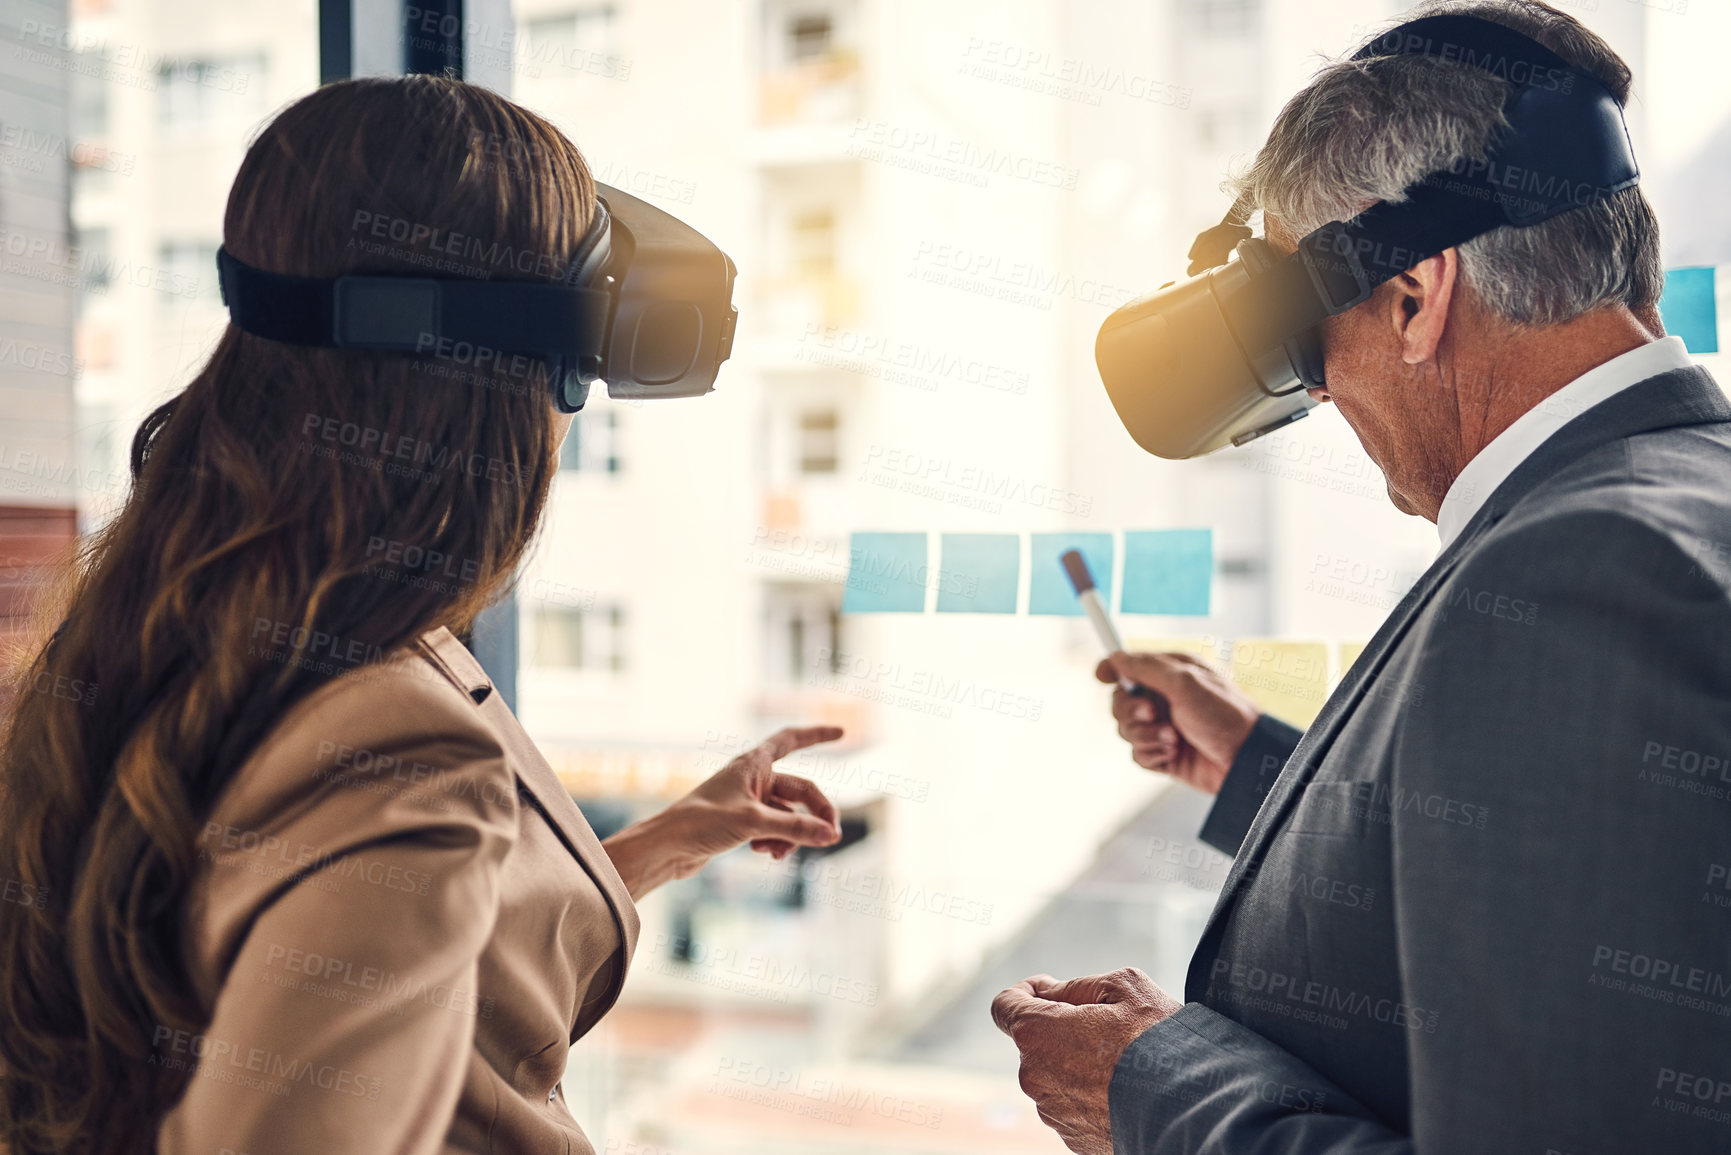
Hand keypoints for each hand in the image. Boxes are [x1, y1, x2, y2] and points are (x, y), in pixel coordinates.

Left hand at [602, 726, 843, 899]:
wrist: (666, 847)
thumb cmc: (701, 823)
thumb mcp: (754, 824)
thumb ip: (795, 828)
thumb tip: (831, 835)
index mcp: (753, 764)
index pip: (791, 739)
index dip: (817, 734)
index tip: (841, 731)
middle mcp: (752, 778)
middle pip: (800, 791)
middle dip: (815, 814)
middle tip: (831, 837)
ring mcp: (748, 801)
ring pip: (788, 815)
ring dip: (792, 834)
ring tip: (781, 853)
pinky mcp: (741, 824)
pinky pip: (774, 829)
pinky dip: (776, 841)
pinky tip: (765, 853)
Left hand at [991, 967, 1182, 1154]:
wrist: (1192, 1107)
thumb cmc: (1158, 1041)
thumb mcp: (1123, 986)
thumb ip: (1074, 986)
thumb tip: (1048, 993)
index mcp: (1037, 1034)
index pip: (1004, 1006)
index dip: (1025, 992)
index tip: (1048, 990)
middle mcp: (1034, 1077)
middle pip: (1035, 1041)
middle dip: (1060, 1028)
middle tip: (1106, 1026)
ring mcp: (1053, 1113)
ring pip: (1056, 1075)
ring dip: (1077, 1063)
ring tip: (1124, 1063)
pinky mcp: (1074, 1140)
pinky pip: (1074, 1105)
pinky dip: (1091, 1094)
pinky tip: (1125, 1091)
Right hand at [1094, 651, 1259, 794]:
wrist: (1246, 762)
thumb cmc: (1225, 716)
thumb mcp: (1185, 682)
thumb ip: (1146, 668)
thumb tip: (1116, 657)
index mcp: (1172, 674)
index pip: (1131, 667)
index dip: (1112, 669)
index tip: (1101, 676)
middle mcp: (1166, 699)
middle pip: (1120, 701)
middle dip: (1131, 710)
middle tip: (1152, 714)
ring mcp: (1164, 727)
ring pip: (1126, 730)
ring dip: (1146, 735)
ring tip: (1172, 739)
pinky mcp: (1164, 755)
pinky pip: (1138, 754)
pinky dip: (1152, 754)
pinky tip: (1173, 754)